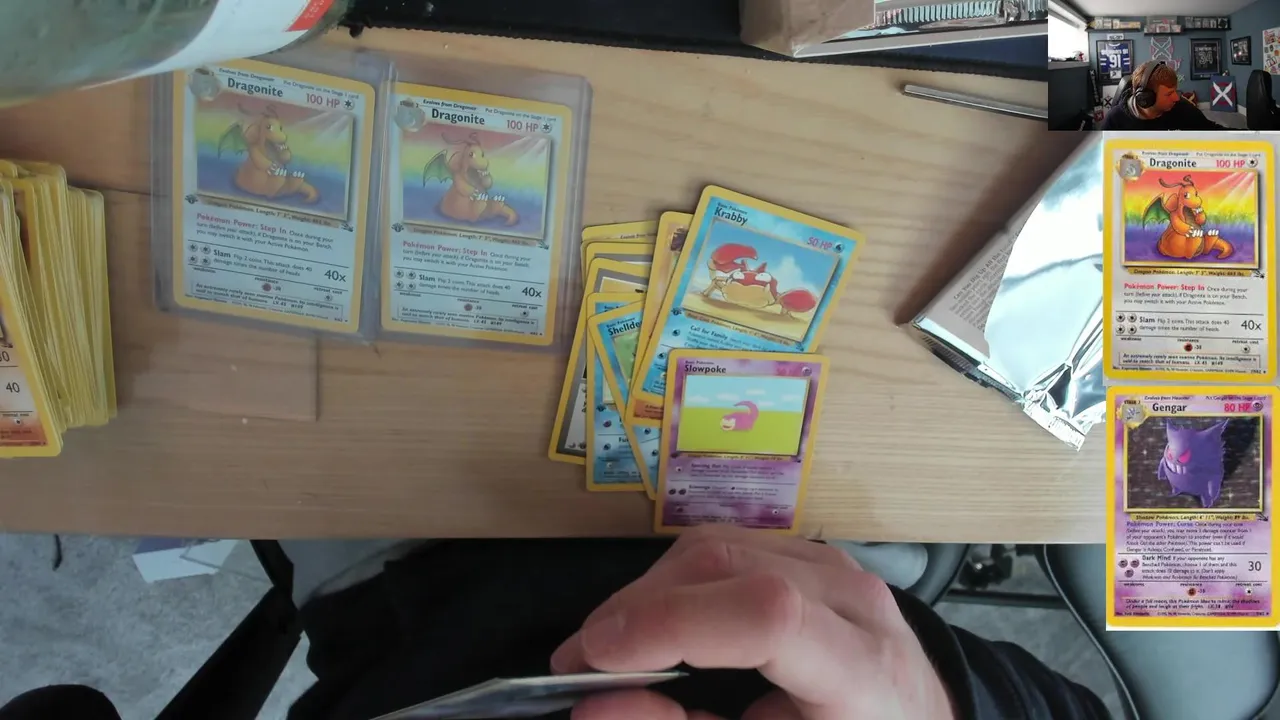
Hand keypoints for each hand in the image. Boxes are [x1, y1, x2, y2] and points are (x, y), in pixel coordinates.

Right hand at [550, 526, 955, 719]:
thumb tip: (595, 707)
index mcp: (865, 671)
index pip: (768, 615)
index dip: (673, 625)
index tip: (596, 658)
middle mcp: (854, 601)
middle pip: (728, 566)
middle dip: (637, 609)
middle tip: (578, 665)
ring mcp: (833, 566)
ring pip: (716, 545)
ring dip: (647, 592)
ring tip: (610, 647)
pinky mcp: (809, 556)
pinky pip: (726, 546)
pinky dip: (673, 582)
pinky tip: (654, 622)